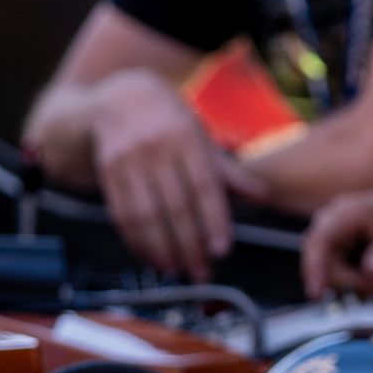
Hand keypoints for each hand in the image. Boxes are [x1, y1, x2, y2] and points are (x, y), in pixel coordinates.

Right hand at [89, 69, 269, 278]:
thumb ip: (228, 172)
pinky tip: (151, 257)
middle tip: (202, 272)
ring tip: (177, 271)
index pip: (204, 186)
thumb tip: (264, 196)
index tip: (222, 250)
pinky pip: (123, 214)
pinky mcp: (108, 172)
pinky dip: (137, 241)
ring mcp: (129, 160)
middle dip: (190, 245)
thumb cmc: (170, 123)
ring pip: (146, 215)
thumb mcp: (201, 137)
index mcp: (186, 137)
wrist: (120, 99)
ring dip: (162, 249)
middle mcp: (156, 148)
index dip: (214, 220)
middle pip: (176, 206)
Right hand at [301, 178, 372, 297]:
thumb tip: (372, 270)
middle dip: (347, 280)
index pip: (319, 242)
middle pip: (321, 258)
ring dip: (355, 282)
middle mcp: (336, 219)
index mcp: (347, 212)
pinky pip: (341, 268)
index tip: (318, 292)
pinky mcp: (346, 243)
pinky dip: (358, 279)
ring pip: (331, 266)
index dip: (315, 268)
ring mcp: (339, 231)